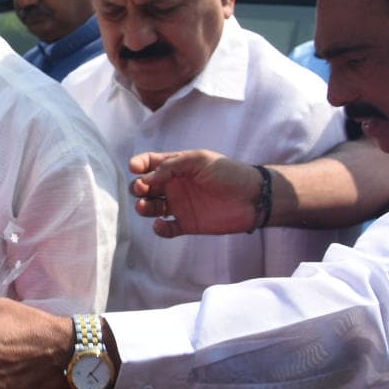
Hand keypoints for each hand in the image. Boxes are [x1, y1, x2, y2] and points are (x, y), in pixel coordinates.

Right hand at [128, 150, 262, 237]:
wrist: (253, 197)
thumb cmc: (228, 172)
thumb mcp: (199, 160)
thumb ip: (171, 166)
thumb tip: (147, 179)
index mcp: (176, 166)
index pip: (149, 163)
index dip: (138, 164)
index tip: (135, 168)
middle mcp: (174, 185)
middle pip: (145, 186)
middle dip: (138, 187)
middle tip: (143, 188)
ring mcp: (179, 205)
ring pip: (151, 208)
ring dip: (143, 207)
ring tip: (145, 207)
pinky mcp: (187, 224)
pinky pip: (166, 229)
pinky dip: (159, 228)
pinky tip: (161, 224)